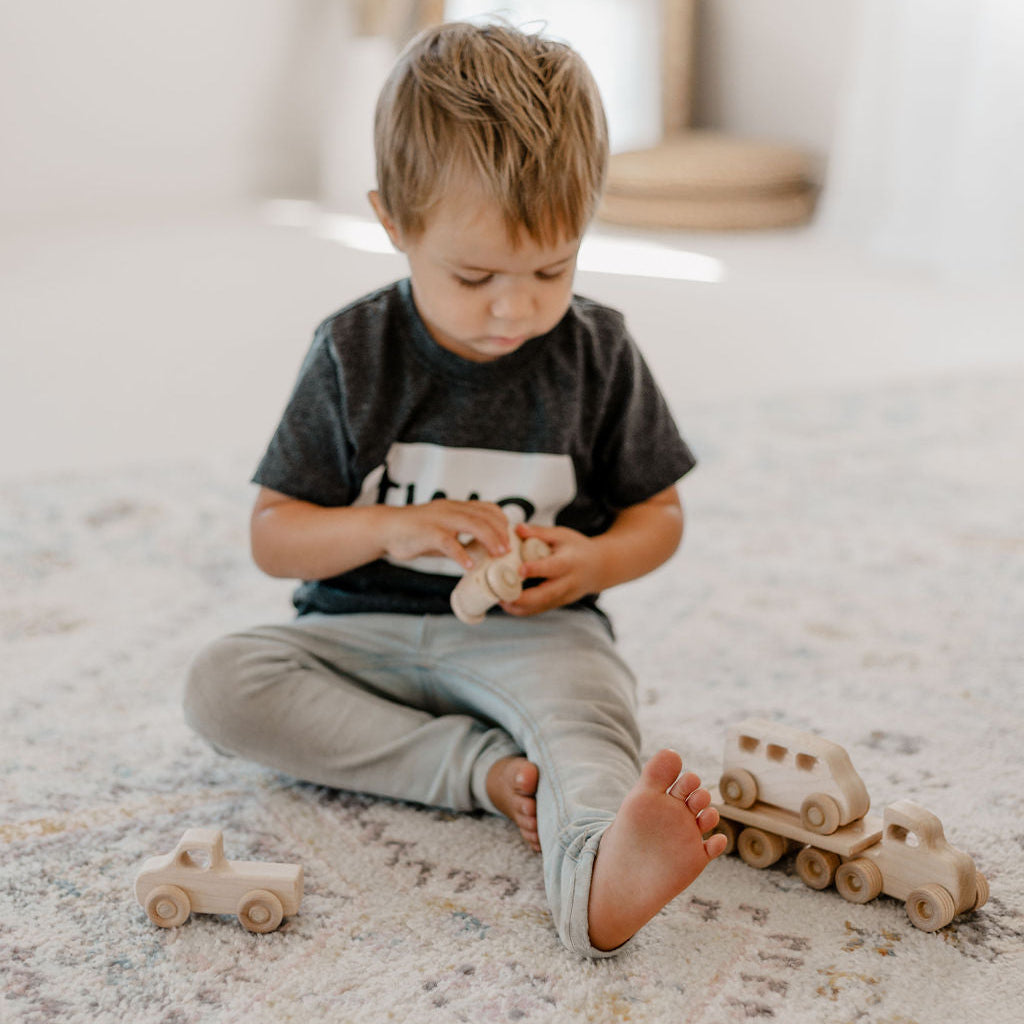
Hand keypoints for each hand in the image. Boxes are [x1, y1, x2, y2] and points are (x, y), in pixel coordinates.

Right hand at [381, 499, 511, 568]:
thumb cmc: (415, 532)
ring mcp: (439, 519)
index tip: (509, 537)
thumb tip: (481, 554)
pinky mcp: (427, 532)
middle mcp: (450, 509)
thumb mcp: (442, 531)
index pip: (487, 508)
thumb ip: (460, 538)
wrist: (386, 529)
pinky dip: (461, 555)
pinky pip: (448, 543)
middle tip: (508, 551)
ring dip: (489, 540)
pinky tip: (469, 566)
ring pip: (472, 525)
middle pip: (484, 516)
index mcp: (455, 507)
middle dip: (500, 533)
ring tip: (498, 555)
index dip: (502, 521)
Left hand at [500, 523, 601, 615]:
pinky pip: (538, 610)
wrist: (598, 568)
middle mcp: (567, 582)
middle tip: (501, 596)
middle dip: (523, 599)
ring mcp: (563, 596)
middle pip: (546, 595)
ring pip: (540, 607)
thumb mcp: (562, 534)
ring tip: (498, 599)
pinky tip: (506, 602)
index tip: (520, 569)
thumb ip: (539, 532)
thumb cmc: (577, 549)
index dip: (536, 569)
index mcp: (569, 562)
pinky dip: (522, 609)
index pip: (553, 567)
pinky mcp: (558, 603)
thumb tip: (517, 529)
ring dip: (518, 607)